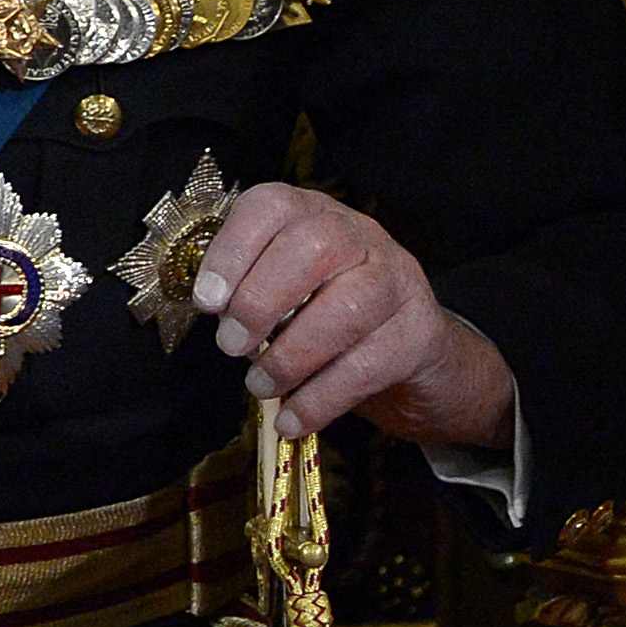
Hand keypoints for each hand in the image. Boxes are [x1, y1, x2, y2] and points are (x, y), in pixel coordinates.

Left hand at [190, 184, 514, 448]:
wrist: (412, 351)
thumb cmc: (325, 313)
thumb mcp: (283, 291)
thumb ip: (248, 291)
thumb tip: (214, 312)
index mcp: (311, 214)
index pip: (272, 207)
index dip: (232, 251)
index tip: (205, 302)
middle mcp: (359, 236)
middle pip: (314, 247)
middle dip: (261, 299)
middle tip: (230, 345)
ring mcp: (397, 280)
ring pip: (348, 308)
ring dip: (292, 356)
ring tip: (259, 385)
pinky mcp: (419, 333)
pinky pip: (368, 365)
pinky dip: (321, 398)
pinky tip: (292, 419)